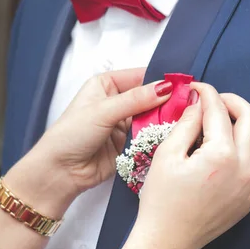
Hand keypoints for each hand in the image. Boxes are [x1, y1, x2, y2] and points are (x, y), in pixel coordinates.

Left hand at [7, 69, 171, 215]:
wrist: (60, 172)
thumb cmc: (71, 135)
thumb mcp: (103, 111)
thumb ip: (135, 100)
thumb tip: (165, 87)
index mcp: (107, 85)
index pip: (140, 76)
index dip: (161, 80)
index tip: (183, 85)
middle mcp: (117, 102)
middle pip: (150, 98)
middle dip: (167, 103)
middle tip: (188, 105)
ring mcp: (124, 124)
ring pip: (152, 119)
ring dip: (165, 121)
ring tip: (185, 121)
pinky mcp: (130, 145)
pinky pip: (149, 138)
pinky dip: (159, 138)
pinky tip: (173, 137)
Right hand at [134, 82, 249, 248]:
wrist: (166, 242)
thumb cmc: (160, 200)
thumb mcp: (167, 155)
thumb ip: (186, 123)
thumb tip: (197, 102)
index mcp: (223, 156)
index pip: (220, 111)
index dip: (207, 93)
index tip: (195, 88)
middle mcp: (245, 170)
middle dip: (232, 102)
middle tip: (211, 101)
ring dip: (240, 125)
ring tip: (215, 123)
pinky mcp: (248, 199)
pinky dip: (241, 148)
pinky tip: (219, 149)